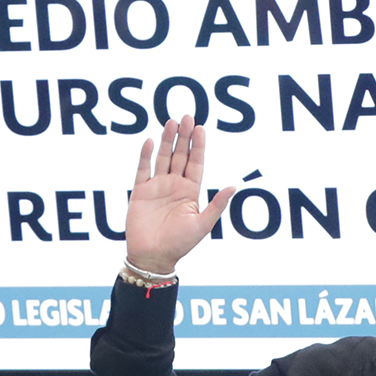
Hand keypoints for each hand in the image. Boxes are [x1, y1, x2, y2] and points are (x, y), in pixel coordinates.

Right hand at [125, 119, 233, 275]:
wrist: (153, 257)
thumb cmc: (179, 244)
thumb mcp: (202, 225)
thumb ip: (216, 205)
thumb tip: (234, 186)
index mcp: (190, 191)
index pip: (196, 163)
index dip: (198, 146)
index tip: (201, 128)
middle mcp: (174, 185)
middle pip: (180, 155)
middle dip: (184, 137)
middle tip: (187, 117)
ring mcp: (157, 187)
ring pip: (163, 158)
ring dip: (167, 141)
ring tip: (171, 122)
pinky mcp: (140, 192)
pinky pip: (143, 169)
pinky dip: (146, 155)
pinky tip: (151, 142)